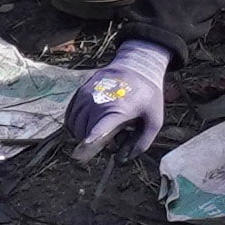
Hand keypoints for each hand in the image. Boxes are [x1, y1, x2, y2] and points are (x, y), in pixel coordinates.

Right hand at [66, 38, 171, 158]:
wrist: (137, 66)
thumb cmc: (147, 94)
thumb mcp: (155, 119)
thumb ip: (143, 143)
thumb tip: (126, 158)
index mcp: (117, 110)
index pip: (97, 130)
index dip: (88, 144)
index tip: (79, 155)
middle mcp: (97, 102)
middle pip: (85, 133)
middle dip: (94, 142)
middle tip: (111, 137)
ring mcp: (86, 95)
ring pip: (75, 126)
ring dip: (84, 134)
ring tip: (100, 129)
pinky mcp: (80, 92)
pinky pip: (69, 116)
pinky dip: (74, 125)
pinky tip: (86, 125)